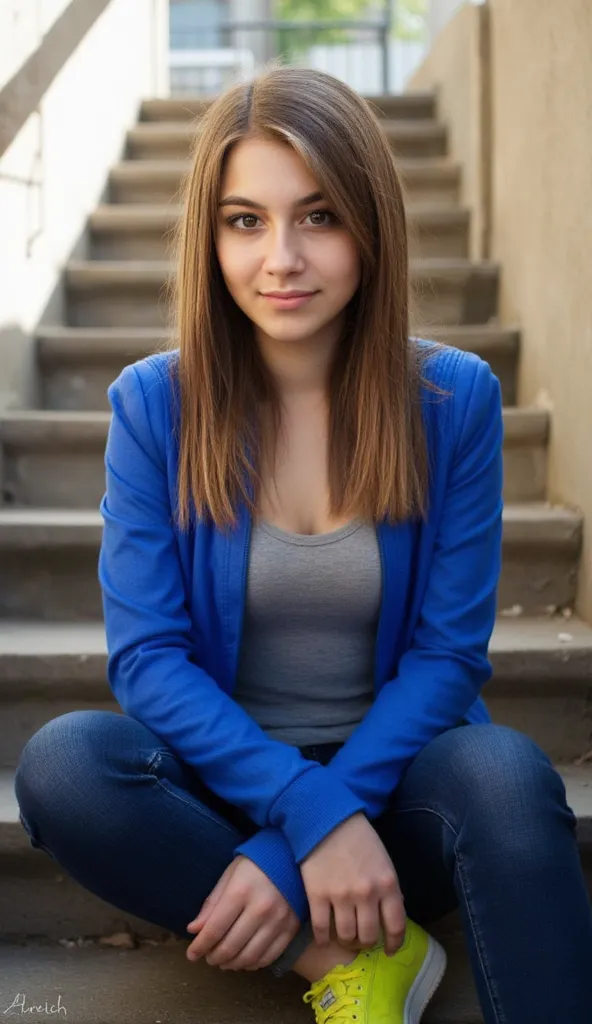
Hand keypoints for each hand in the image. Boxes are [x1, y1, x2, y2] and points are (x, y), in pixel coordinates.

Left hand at [185, 855, 300, 970]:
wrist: (293, 857)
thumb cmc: (256, 863)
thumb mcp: (230, 874)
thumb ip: (212, 903)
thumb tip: (194, 929)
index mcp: (241, 892)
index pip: (215, 929)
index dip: (200, 946)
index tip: (191, 954)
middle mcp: (260, 909)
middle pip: (231, 946)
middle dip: (214, 957)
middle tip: (208, 957)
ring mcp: (278, 921)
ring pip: (249, 957)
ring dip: (232, 964)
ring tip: (223, 961)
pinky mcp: (291, 929)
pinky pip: (269, 957)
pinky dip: (253, 964)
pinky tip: (244, 960)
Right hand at [299, 811, 405, 955]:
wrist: (327, 819)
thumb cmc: (358, 838)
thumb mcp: (383, 861)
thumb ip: (388, 889)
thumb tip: (390, 916)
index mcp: (387, 884)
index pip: (396, 926)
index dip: (393, 943)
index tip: (388, 949)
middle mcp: (366, 894)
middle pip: (369, 935)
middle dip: (366, 942)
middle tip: (362, 940)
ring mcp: (340, 896)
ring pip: (346, 936)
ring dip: (346, 941)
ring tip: (344, 936)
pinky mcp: (317, 895)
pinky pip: (321, 929)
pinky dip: (324, 938)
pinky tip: (325, 937)